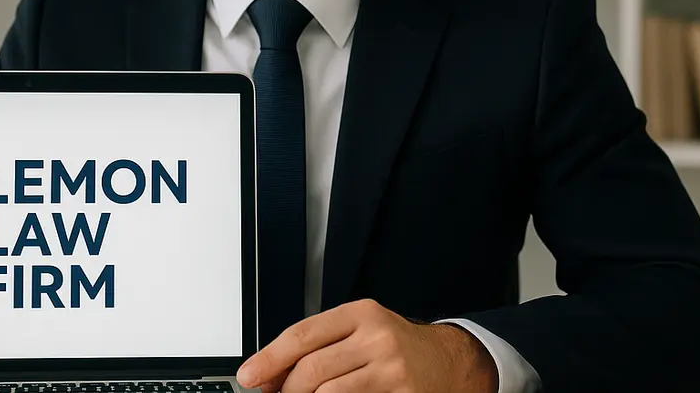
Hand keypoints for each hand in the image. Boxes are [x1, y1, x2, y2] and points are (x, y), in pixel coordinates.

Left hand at [235, 298, 496, 392]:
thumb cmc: (398, 347)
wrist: (450, 361)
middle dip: (285, 389)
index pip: (303, 335)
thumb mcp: (360, 331)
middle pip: (312, 370)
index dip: (270, 358)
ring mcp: (392, 370)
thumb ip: (319, 345)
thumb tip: (269, 371)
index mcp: (362, 314)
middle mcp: (378, 338)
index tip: (249, 376)